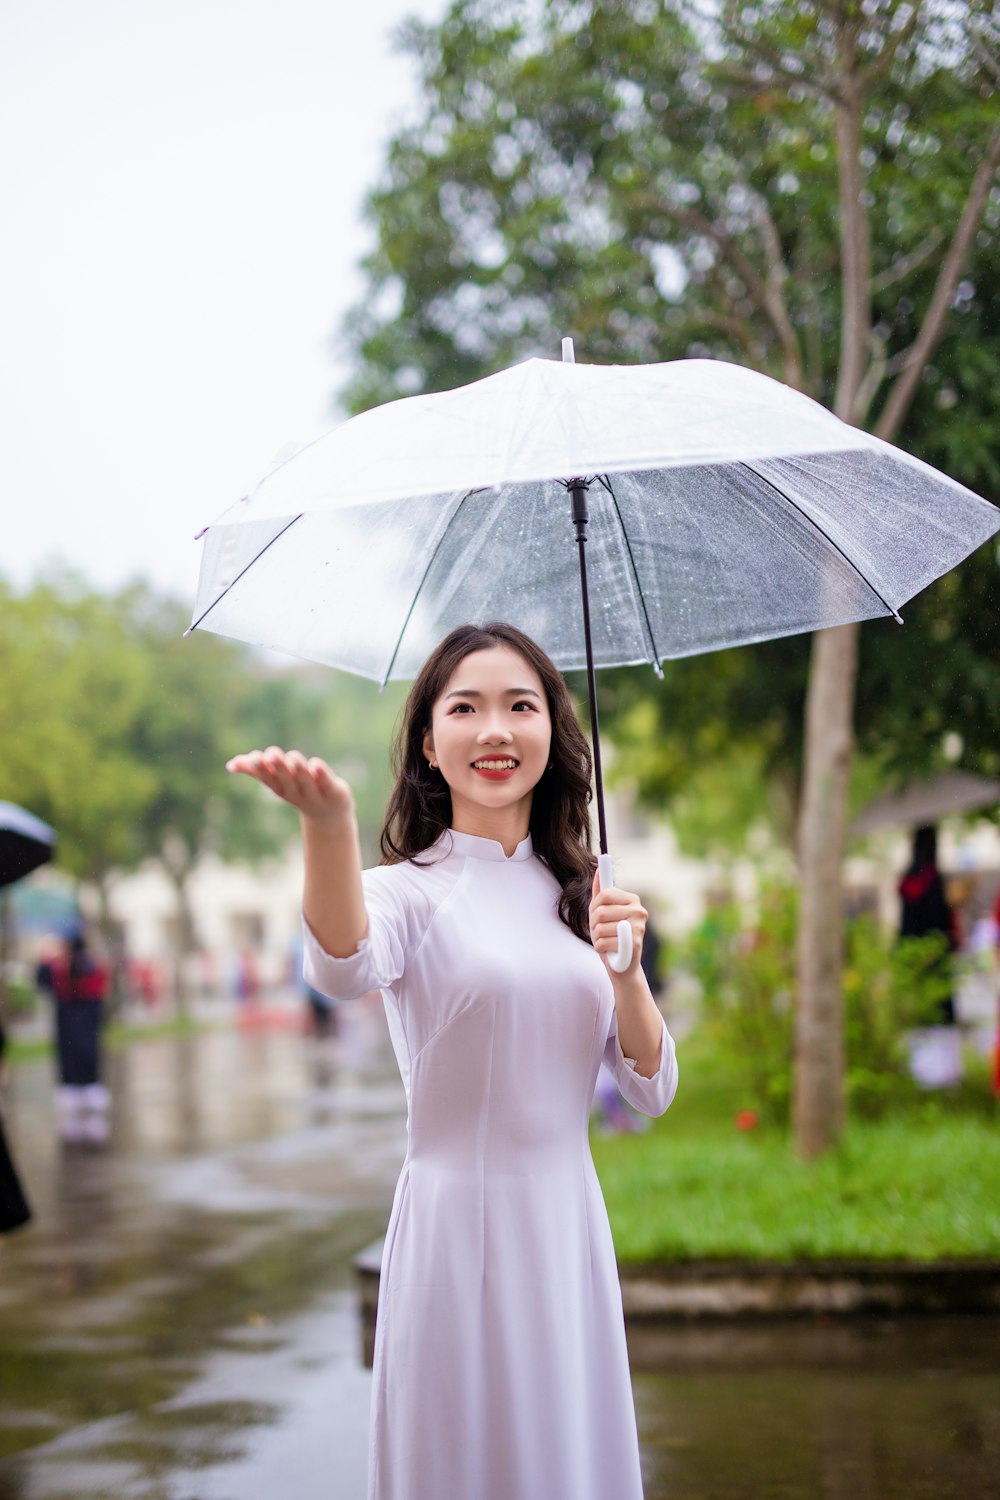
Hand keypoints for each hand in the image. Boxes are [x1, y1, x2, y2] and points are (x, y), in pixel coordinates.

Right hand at [226, 747, 353, 828]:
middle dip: (279, 767)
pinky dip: (322, 774)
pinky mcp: (334, 792)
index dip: (262, 769)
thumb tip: (230, 764)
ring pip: (306, 781)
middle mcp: (296, 793)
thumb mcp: (279, 781)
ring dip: (299, 769)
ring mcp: (315, 794)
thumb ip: (256, 770)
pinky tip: (316, 764)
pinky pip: (327, 783)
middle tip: (271, 754)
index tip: (255, 757)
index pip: (269, 779)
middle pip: (286, 780)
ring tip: (293, 757)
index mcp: (281, 789)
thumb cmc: (299, 790)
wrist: (330, 815)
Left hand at [590, 870, 645, 977]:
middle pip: (600, 911)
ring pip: (599, 928)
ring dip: (597, 938)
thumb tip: (598, 868)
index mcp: (633, 900)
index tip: (599, 915)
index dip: (595, 907)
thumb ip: (600, 892)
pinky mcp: (634, 944)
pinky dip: (601, 948)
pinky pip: (603, 942)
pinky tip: (611, 951)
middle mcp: (639, 911)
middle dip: (594, 925)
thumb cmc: (611, 936)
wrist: (623, 967)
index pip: (604, 894)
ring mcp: (638, 927)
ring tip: (608, 942)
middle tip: (602, 932)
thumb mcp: (603, 913)